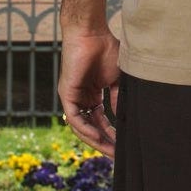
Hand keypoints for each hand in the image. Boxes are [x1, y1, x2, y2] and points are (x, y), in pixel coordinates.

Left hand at [58, 26, 121, 156]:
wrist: (92, 33)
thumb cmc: (106, 49)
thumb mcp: (117, 80)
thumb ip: (118, 99)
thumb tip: (124, 118)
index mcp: (92, 95)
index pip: (101, 122)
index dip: (112, 135)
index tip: (124, 147)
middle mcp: (81, 99)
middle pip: (92, 128)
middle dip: (105, 143)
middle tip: (119, 156)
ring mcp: (73, 97)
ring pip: (82, 127)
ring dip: (96, 140)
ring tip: (111, 151)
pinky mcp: (66, 94)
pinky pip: (75, 117)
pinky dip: (85, 129)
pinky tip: (97, 137)